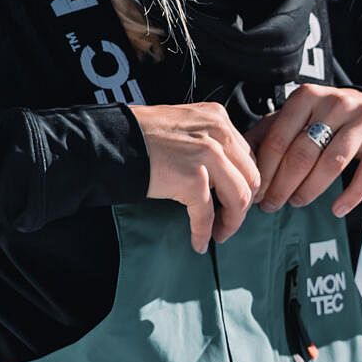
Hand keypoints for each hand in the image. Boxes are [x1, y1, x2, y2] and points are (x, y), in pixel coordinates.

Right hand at [126, 103, 261, 253]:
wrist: (110, 140)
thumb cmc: (141, 135)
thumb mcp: (185, 124)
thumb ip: (209, 139)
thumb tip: (225, 173)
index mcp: (218, 118)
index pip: (247, 156)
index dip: (246, 183)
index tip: (237, 201)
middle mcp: (218, 133)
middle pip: (251, 177)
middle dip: (244, 205)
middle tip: (230, 221)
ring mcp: (207, 155)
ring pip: (238, 198)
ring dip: (231, 222)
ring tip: (220, 234)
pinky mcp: (192, 179)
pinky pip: (207, 215)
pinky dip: (204, 233)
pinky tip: (199, 243)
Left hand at [251, 85, 361, 218]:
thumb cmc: (323, 119)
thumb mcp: (296, 119)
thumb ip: (267, 134)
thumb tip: (238, 161)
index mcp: (307, 96)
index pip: (278, 139)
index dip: (264, 171)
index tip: (255, 194)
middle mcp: (337, 101)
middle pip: (303, 153)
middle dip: (283, 185)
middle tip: (271, 205)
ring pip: (332, 163)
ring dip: (311, 190)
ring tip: (297, 203)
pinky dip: (351, 196)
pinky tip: (336, 210)